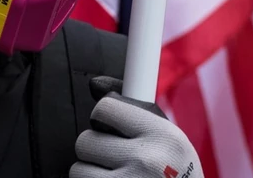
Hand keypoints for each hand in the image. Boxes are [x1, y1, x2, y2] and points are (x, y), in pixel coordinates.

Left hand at [70, 77, 202, 177]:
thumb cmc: (174, 175)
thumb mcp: (167, 139)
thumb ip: (132, 107)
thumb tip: (94, 83)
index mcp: (165, 137)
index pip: (104, 108)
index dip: (104, 117)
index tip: (112, 125)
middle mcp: (149, 161)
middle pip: (85, 139)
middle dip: (97, 150)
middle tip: (120, 162)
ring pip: (78, 168)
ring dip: (93, 173)